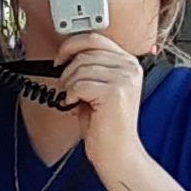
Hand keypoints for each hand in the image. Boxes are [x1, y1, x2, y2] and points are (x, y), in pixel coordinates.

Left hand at [50, 38, 146, 159]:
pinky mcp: (115, 92)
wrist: (117, 151)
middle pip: (85, 52)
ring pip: (80, 67)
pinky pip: (79, 84)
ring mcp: (124, 79)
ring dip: (68, 84)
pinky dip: (70, 95)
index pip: (95, 38)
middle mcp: (130, 68)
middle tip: (67, 87)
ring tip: (73, 98)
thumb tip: (65, 54)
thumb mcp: (98, 88)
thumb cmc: (105, 123)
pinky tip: (75, 105)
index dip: (71, 45)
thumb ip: (90, 67)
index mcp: (128, 63)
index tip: (60, 57)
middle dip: (67, 70)